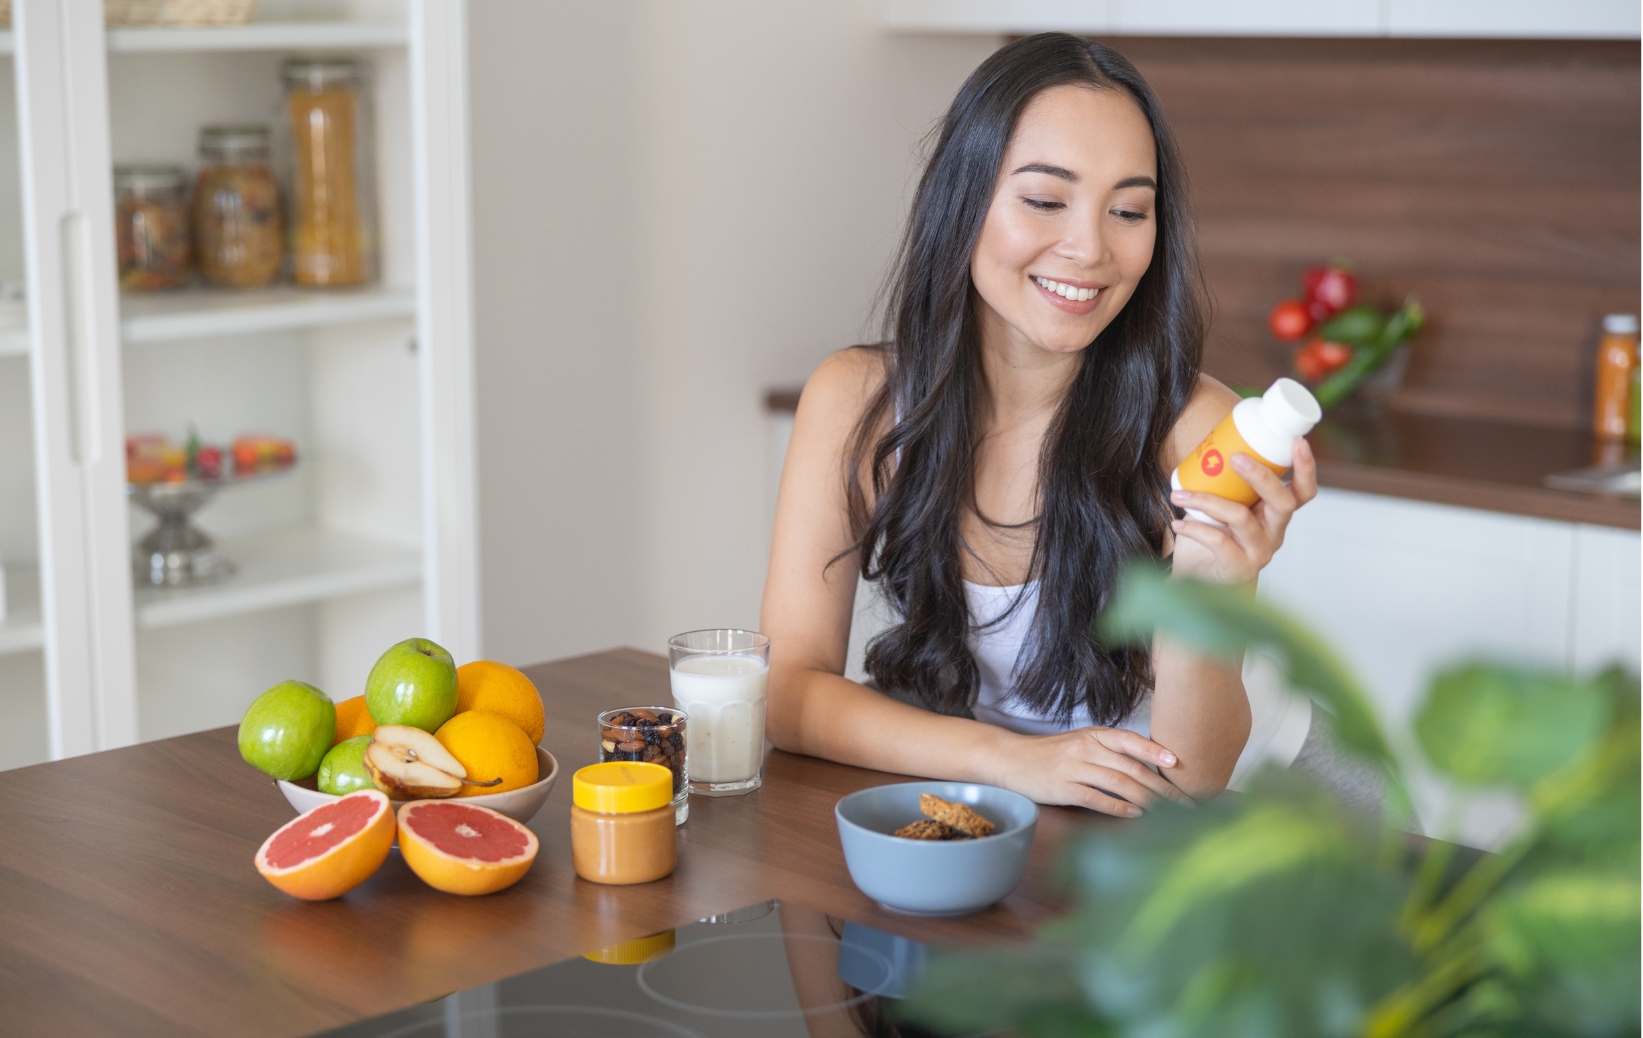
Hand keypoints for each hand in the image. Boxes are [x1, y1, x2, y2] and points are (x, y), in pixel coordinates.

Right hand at [988, 725, 1193, 816]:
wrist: (1012, 759)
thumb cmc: (1051, 754)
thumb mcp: (1081, 743)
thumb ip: (1110, 752)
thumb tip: (1148, 769)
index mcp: (1093, 735)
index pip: (1130, 740)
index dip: (1155, 750)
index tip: (1178, 763)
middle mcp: (1086, 748)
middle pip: (1132, 768)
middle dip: (1163, 787)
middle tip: (1185, 803)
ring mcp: (1074, 768)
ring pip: (1119, 783)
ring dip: (1148, 800)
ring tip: (1168, 814)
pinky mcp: (1063, 788)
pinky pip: (1096, 799)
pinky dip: (1118, 807)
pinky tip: (1135, 815)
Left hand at [1169, 438, 1317, 584]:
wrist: (1198, 581)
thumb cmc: (1211, 537)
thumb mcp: (1223, 506)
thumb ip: (1223, 482)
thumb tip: (1206, 443)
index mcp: (1275, 513)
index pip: (1303, 492)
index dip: (1306, 468)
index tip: (1299, 442)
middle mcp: (1274, 533)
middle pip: (1283, 502)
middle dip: (1261, 476)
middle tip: (1235, 458)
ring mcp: (1259, 552)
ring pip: (1241, 518)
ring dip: (1207, 501)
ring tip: (1178, 495)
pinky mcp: (1240, 568)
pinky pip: (1219, 542)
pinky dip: (1195, 528)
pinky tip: (1177, 523)